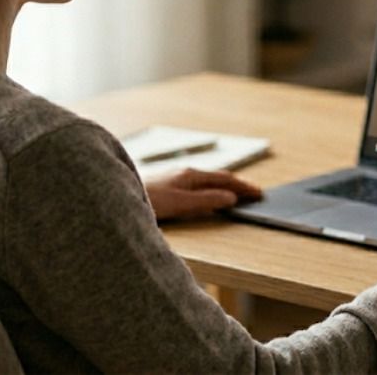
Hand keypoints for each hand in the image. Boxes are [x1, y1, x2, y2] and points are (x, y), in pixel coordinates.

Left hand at [144, 168, 262, 220]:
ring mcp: (176, 176)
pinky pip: (198, 183)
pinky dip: (211, 187)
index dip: (244, 187)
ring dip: (225, 185)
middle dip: (238, 184)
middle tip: (254, 193)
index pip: (225, 179)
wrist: (116, 195)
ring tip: (236, 192)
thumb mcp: (180, 203)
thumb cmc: (147, 199)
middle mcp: (186, 172)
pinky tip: (207, 193)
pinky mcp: (168, 183)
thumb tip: (231, 197)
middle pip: (218, 177)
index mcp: (192, 175)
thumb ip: (206, 200)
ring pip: (207, 179)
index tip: (259, 194)